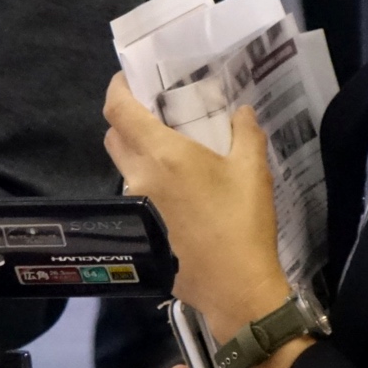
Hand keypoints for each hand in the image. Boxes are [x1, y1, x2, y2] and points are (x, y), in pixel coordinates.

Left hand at [103, 74, 288, 340]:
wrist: (235, 289)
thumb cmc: (242, 223)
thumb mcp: (253, 170)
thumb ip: (246, 133)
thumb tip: (242, 111)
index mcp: (161, 153)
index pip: (117, 109)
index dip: (117, 88)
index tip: (129, 79)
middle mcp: (139, 175)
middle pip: (114, 136)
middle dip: (127, 119)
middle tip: (154, 112)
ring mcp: (136, 206)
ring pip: (125, 167)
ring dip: (138, 153)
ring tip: (171, 150)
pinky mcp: (141, 230)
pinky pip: (137, 194)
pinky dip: (148, 182)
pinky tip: (178, 189)